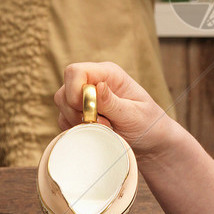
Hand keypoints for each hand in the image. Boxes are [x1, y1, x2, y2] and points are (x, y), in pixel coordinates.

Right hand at [55, 62, 183, 159]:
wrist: (151, 142)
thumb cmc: (148, 124)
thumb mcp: (134, 114)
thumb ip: (113, 103)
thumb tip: (97, 86)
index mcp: (109, 74)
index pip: (75, 71)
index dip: (75, 91)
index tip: (90, 112)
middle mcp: (94, 81)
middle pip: (65, 91)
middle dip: (77, 112)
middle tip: (104, 125)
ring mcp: (84, 97)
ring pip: (62, 106)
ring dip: (78, 123)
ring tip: (105, 129)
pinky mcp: (79, 113)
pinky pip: (63, 120)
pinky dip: (76, 130)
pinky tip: (96, 133)